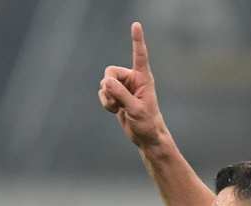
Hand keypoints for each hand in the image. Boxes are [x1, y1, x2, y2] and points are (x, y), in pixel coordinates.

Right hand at [97, 21, 165, 148]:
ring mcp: (124, 87)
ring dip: (107, 98)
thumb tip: (106, 82)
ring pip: (104, 84)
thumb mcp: (135, 109)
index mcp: (143, 78)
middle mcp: (132, 79)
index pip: (139, 55)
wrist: (146, 136)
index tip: (136, 24)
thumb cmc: (147, 123)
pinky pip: (103, 93)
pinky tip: (115, 110)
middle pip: (110, 72)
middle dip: (108, 87)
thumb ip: (121, 95)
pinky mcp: (117, 96)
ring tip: (118, 108)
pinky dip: (105, 102)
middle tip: (116, 101)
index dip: (136, 40)